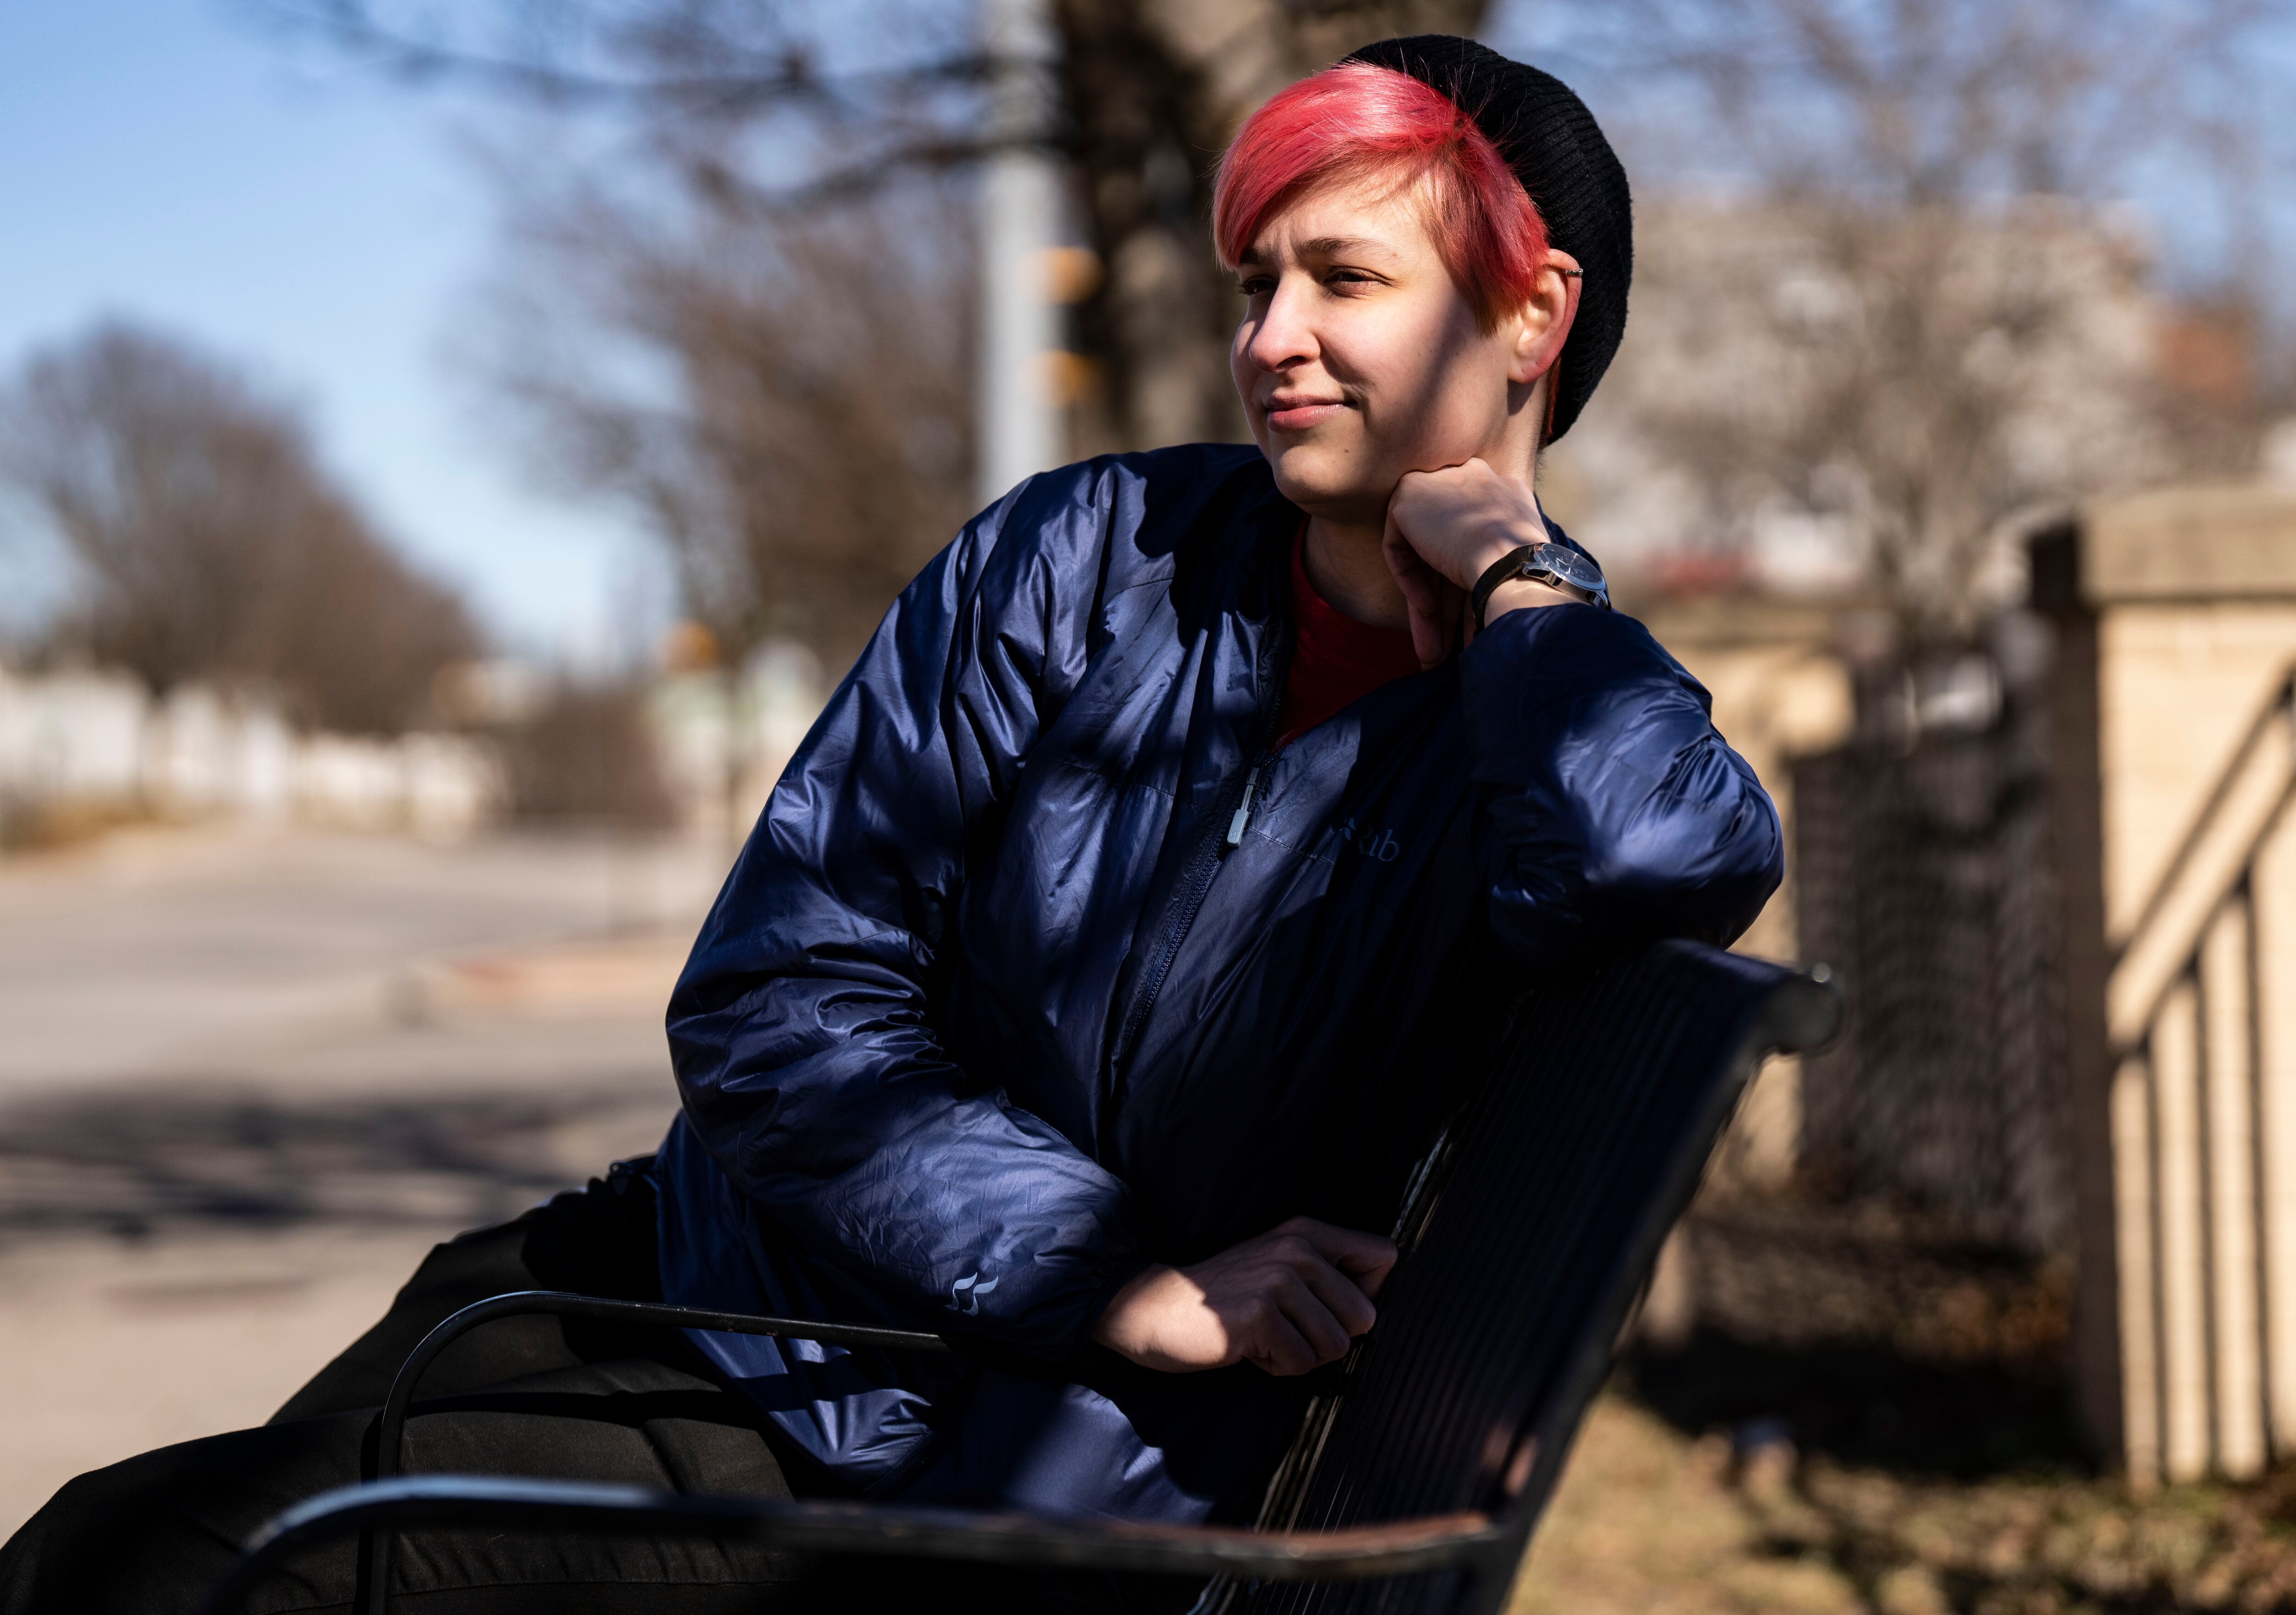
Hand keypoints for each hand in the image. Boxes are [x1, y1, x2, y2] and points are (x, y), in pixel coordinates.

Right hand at [1091, 1216, 1398, 1375]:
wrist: (1155, 1307)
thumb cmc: (1226, 1299)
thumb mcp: (1279, 1269)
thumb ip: (1326, 1277)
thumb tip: (1376, 1312)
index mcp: (1308, 1232)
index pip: (1384, 1255)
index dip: (1368, 1293)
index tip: (1328, 1305)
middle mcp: (1298, 1249)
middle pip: (1365, 1316)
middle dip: (1328, 1338)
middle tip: (1284, 1328)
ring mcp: (1278, 1280)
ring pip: (1335, 1346)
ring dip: (1300, 1354)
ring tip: (1263, 1336)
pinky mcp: (1260, 1315)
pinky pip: (1301, 1364)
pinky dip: (1276, 1367)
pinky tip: (1246, 1347)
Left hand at [1381, 458, 1567, 668]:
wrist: (1516, 562)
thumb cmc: (1531, 576)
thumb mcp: (1521, 563)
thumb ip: (1499, 565)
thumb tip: (1485, 600)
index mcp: (1505, 492)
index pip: (1476, 539)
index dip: (1468, 584)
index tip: (1473, 620)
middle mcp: (1474, 479)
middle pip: (1449, 550)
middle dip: (1447, 606)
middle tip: (1447, 649)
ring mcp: (1440, 482)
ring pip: (1426, 556)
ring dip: (1430, 611)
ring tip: (1432, 657)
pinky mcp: (1409, 496)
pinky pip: (1400, 549)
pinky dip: (1411, 584)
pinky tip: (1427, 616)